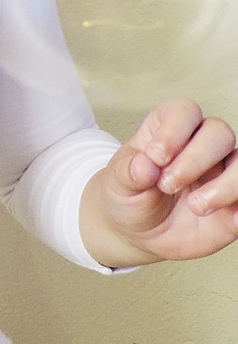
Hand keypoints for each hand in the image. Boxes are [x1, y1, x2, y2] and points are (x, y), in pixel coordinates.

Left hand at [81, 98, 237, 267]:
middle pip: (219, 132)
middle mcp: (201, 145)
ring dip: (226, 184)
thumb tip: (144, 166)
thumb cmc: (129, 195)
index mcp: (169, 129)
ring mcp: (221, 173)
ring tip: (196, 206)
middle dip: (195, 159)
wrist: (138, 232)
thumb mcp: (118, 183)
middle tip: (168, 185)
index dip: (173, 131)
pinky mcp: (233, 202)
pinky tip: (229, 219)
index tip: (156, 158)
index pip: (184, 112)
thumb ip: (128, 173)